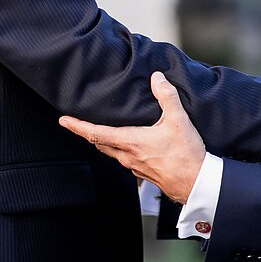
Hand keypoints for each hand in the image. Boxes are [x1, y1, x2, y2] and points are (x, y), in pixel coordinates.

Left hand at [60, 72, 205, 203]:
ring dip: (103, 141)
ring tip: (100, 130)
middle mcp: (128, 156)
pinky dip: (119, 149)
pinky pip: (124, 160)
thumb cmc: (187, 154)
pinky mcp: (143, 173)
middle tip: (76, 124)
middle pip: (99, 144)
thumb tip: (156, 77)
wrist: (197, 184)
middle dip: (86, 133)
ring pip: (112, 152)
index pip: (96, 134)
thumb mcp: (179, 120)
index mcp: (131, 142)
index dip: (78, 126)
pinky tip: (127, 144)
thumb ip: (167, 96)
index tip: (64, 120)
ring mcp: (134, 167)